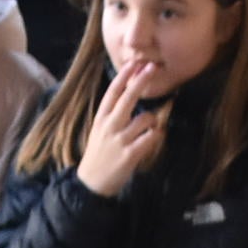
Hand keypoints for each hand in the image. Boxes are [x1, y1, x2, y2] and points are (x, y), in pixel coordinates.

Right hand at [75, 58, 169, 198]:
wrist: (91, 183)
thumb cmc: (99, 154)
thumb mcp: (99, 131)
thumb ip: (112, 115)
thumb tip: (128, 96)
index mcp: (101, 118)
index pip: (113, 92)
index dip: (124, 76)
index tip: (134, 63)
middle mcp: (110, 126)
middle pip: (128, 97)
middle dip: (141, 80)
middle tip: (153, 67)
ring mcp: (120, 140)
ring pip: (145, 118)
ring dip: (153, 120)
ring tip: (151, 127)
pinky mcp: (130, 155)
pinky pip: (151, 138)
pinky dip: (157, 135)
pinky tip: (156, 137)